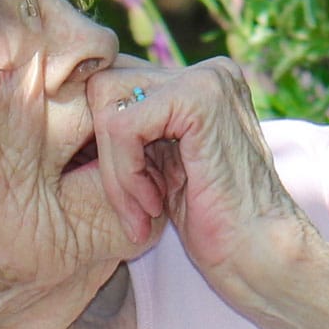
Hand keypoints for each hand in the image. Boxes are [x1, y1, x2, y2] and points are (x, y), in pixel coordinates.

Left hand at [88, 57, 316, 283]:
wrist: (260, 258)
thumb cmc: (211, 226)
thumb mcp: (160, 167)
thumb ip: (132, 131)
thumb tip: (67, 103)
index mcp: (199, 81)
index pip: (114, 85)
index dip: (103, 142)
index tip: (126, 193)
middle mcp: (206, 70)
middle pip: (103, 86)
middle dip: (104, 152)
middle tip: (134, 204)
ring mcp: (206, 77)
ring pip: (106, 103)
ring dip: (113, 167)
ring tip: (144, 208)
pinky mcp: (199, 98)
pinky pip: (122, 126)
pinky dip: (124, 173)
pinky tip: (154, 205)